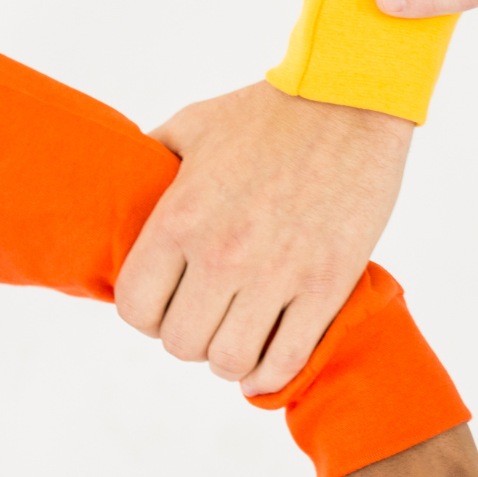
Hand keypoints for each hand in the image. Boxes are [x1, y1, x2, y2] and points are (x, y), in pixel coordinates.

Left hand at [115, 81, 411, 394]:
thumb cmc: (270, 111)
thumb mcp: (191, 126)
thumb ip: (153, 160)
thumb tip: (127, 187)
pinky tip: (266, 365)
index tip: (167, 306)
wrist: (350, 101)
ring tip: (240, 338)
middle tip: (210, 318)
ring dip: (231, 359)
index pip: (136, 309)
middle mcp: (223, 253)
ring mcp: (278, 273)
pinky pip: (288, 358)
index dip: (147, 317)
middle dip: (190, 338)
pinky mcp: (328, 284)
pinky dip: (271, 375)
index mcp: (180, 218)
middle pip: (182, 344)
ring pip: (231, 360)